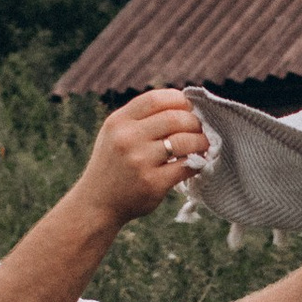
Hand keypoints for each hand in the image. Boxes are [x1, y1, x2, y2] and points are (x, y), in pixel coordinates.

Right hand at [75, 89, 214, 230]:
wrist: (97, 203)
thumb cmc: (113, 164)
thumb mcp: (115, 133)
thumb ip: (141, 118)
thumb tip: (184, 106)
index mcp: (118, 122)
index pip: (155, 99)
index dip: (179, 100)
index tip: (188, 108)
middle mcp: (127, 139)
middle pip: (174, 118)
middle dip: (194, 122)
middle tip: (200, 128)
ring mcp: (140, 161)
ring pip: (184, 141)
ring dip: (201, 141)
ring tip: (204, 144)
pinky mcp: (153, 183)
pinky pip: (186, 166)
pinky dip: (198, 163)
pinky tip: (198, 162)